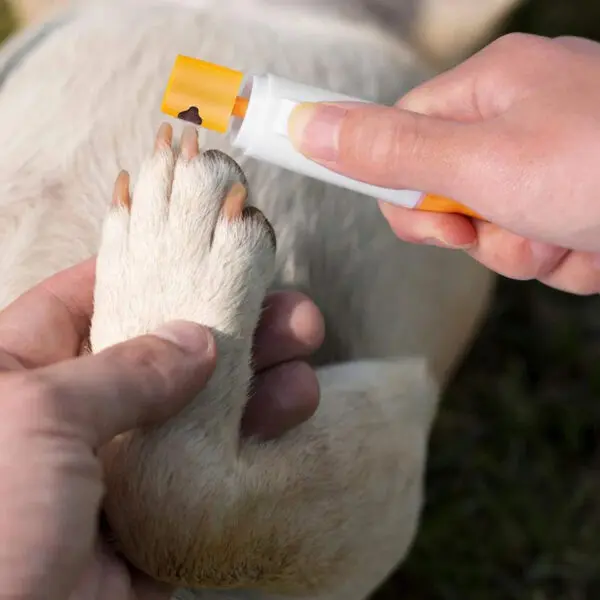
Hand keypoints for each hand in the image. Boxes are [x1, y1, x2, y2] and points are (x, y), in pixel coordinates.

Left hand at [0, 258, 323, 598]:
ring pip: (200, 413)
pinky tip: (288, 416)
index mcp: (20, 375)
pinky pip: (212, 475)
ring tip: (303, 368)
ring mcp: (117, 472)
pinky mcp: (154, 524)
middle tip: (292, 315)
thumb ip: (122, 371)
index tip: (215, 256)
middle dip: (232, 330)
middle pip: (166, 354)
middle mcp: (72, 419)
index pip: (92, 297)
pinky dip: (254, 447)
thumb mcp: (36, 418)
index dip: (154, 270)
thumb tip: (194, 340)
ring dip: (257, 386)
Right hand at [288, 33, 599, 293]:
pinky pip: (540, 249)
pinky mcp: (582, 206)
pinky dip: (561, 262)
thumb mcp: (479, 162)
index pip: (401, 136)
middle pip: (444, 191)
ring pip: (494, 231)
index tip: (419, 217)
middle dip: (470, 229)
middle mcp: (522, 120)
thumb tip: (307, 125)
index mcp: (491, 89)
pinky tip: (594, 248)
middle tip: (493, 224)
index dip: (396, 185)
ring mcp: (555, 165)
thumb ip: (390, 152)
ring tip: (563, 236)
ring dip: (520, 251)